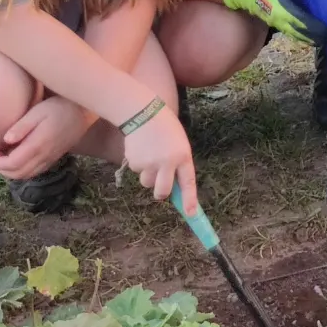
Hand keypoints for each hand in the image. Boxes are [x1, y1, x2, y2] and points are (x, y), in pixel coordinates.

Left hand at [0, 96, 92, 180]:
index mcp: (38, 145)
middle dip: (1, 169)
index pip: (12, 164)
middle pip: (18, 174)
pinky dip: (22, 170)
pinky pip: (35, 172)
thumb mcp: (37, 112)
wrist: (82, 112)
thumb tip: (6, 140)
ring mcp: (50, 160)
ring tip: (4, 157)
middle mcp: (44, 157)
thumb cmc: (57, 107)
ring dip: (11, 171)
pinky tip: (18, 157)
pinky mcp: (54, 159)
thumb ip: (21, 127)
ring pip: (26, 175)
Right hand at [121, 100, 199, 215]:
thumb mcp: (179, 144)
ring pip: (147, 182)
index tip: (191, 214)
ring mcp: (149, 163)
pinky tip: (141, 148)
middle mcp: (167, 162)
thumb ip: (178, 164)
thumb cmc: (166, 129)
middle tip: (161, 189)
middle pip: (162, 192)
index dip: (190, 200)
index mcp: (183, 157)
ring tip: (151, 154)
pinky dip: (139, 164)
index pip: (188, 183)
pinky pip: (137, 171)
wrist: (144, 111)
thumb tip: (174, 188)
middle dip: (161, 194)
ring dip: (148, 175)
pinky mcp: (134, 162)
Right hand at [219, 0, 326, 43]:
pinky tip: (310, 34)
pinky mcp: (274, 21)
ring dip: (310, 39)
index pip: (303, 23)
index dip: (318, 29)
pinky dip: (302, 35)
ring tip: (325, 41)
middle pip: (302, 34)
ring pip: (296, 35)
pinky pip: (291, 31)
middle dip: (318, 38)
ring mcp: (276, 22)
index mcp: (282, 10)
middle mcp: (280, 20)